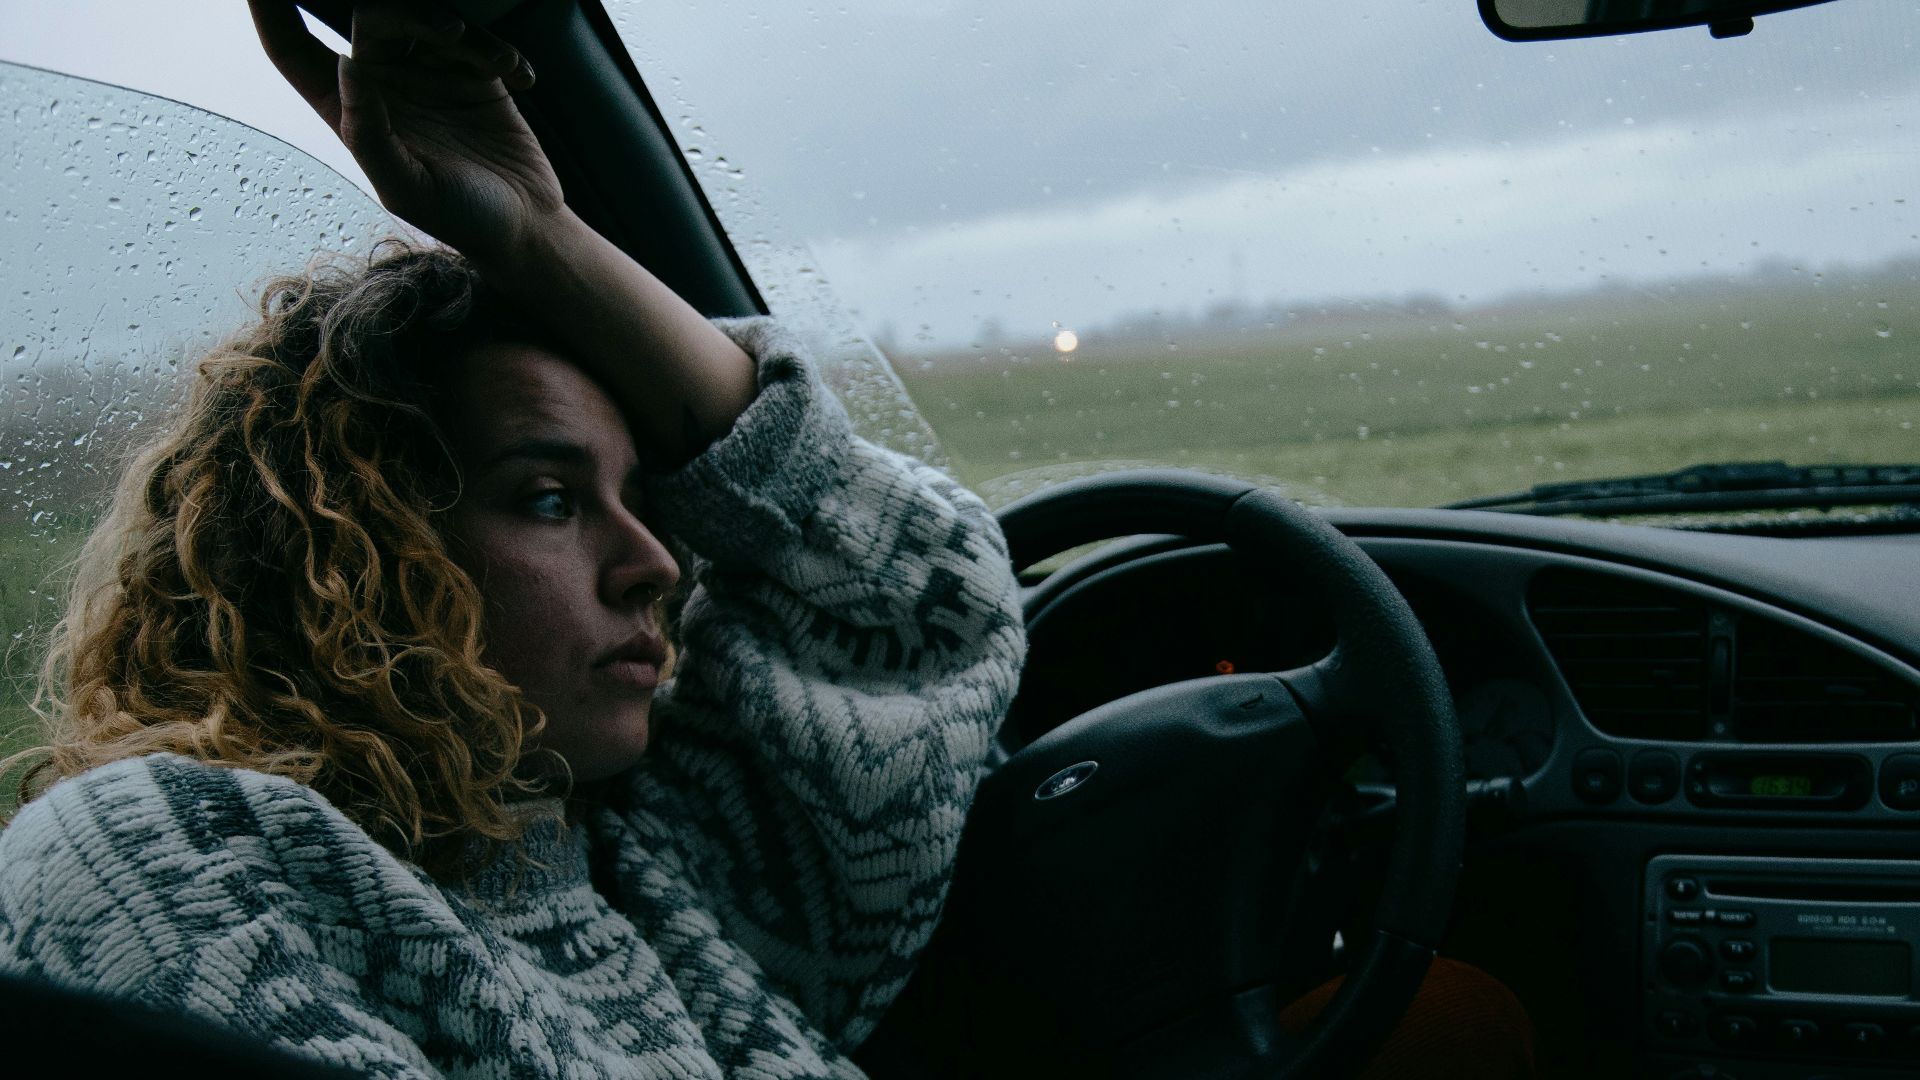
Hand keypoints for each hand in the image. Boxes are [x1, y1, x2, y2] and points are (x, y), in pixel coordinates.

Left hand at [249, 0, 563, 259]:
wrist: (526, 226)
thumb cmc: (459, 218)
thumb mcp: (406, 186)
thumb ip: (369, 130)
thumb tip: (346, 64)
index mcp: (347, 109)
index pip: (291, 46)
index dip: (271, 9)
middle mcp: (381, 83)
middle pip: (371, 16)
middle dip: (405, 14)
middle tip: (449, 33)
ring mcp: (427, 73)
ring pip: (426, 19)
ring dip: (462, 32)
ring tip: (495, 62)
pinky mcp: (474, 72)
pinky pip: (478, 39)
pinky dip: (500, 49)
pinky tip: (521, 77)